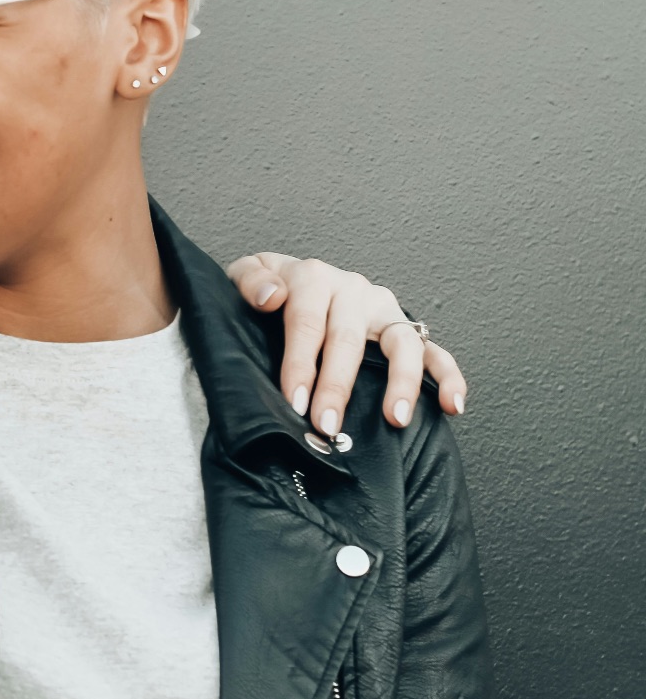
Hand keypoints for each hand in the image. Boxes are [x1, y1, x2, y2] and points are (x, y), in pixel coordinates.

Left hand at [226, 252, 466, 435]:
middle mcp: (353, 290)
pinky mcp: (405, 327)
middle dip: (338, 386)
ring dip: (402, 382)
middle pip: (349, 340)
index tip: (295, 401)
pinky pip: (434, 351)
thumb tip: (271, 296)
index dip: (301, 364)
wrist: (288, 282)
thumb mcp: (246, 275)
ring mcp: (383, 309)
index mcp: (313, 278)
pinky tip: (452, 405)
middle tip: (328, 423)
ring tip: (394, 418)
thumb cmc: (267, 289)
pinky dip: (448, 376)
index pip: (307, 323)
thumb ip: (250, 280)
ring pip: (402, 343)